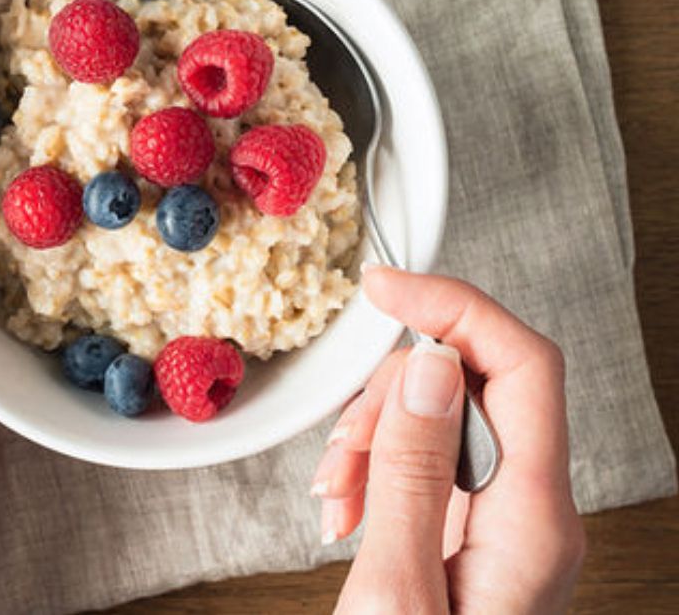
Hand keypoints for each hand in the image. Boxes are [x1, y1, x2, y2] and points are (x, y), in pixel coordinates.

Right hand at [318, 265, 584, 614]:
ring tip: (337, 494)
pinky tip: (347, 503)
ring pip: (438, 414)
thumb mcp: (394, 589)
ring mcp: (500, 520)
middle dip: (391, 394)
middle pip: (472, 382)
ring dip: (373, 433)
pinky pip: (423, 456)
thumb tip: (429, 365)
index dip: (455, 305)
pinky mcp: (465, 528)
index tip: (386, 287)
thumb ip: (413, 471)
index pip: (522, 365)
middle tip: (343, 451)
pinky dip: (374, 461)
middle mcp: (531, 510)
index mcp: (533, 518)